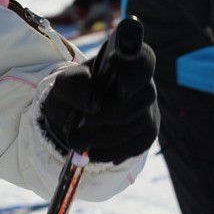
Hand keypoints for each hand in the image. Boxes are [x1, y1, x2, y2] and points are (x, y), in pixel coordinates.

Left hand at [40, 28, 158, 164]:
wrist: (72, 117)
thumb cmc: (73, 93)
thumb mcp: (64, 84)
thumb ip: (74, 85)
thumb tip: (94, 104)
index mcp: (126, 62)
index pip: (144, 61)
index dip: (136, 75)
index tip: (120, 89)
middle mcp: (145, 84)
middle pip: (141, 99)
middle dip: (108, 116)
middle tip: (82, 124)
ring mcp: (150, 110)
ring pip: (137, 125)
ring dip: (103, 137)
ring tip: (77, 139)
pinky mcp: (147, 135)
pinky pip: (136, 146)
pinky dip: (109, 152)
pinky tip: (90, 150)